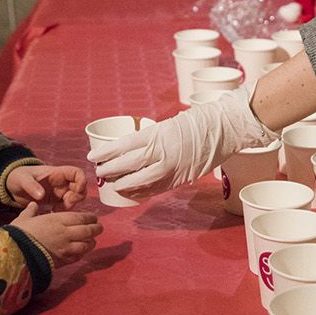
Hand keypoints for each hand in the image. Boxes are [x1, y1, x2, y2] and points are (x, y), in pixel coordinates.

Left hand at [7, 164, 86, 209]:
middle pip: (80, 188)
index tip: (77, 190)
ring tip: (56, 211)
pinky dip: (63, 213)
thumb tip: (41, 195)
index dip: (81, 180)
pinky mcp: (54, 203)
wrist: (12, 186)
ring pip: (74, 199)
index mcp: (57, 173)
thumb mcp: (22, 179)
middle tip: (67, 204)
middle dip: (78, 197)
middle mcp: (61, 183)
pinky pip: (65, 208)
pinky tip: (52, 214)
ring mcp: (59, 193)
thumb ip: (31, 185)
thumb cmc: (18, 177)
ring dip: (70, 206)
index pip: (76, 173)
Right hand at [11, 202, 101, 265]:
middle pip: (88, 230)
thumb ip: (30, 211)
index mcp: (57, 220)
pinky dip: (82, 254)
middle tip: (99, 228)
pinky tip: (82, 252)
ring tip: (93, 241)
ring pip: (86, 245)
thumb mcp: (23, 219)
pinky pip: (78, 257)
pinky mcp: (63, 261)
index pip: (81, 217)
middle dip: (96, 229)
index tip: (94, 218)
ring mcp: (66, 248)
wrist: (16, 255)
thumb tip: (32, 205)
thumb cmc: (19, 234)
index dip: (90, 218)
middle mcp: (66, 233)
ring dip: (91, 242)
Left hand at [86, 85, 274, 200]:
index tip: (92, 156)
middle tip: (99, 171)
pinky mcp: (179, 179)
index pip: (123, 146)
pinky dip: (141, 191)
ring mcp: (170, 169)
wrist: (223, 129)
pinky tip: (131, 192)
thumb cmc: (196, 122)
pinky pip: (155, 189)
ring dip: (122, 183)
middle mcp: (161, 154)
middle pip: (127, 165)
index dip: (106, 153)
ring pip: (139, 181)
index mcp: (156, 136)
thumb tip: (132, 150)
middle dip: (110, 170)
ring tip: (112, 183)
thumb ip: (151, 139)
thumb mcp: (168, 125)